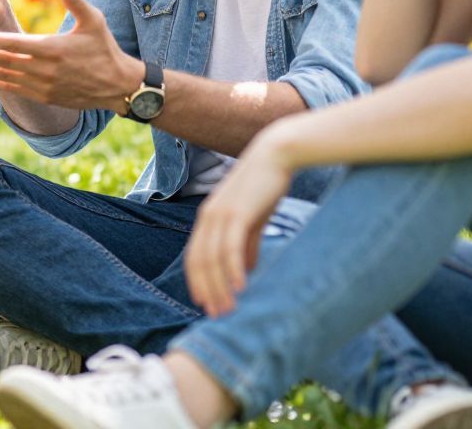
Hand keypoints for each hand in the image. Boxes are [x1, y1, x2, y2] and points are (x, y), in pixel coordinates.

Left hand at [0, 0, 132, 110]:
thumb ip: (76, 1)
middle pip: (2, 62)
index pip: (14, 44)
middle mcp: (43, 69)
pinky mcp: (44, 96)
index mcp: (52, 49)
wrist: (117, 85)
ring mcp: (42, 85)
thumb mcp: (94, 21)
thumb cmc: (105, 48)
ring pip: (3, 76)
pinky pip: (13, 89)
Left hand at [182, 135, 293, 316]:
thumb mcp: (254, 219)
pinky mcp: (237, 213)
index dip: (198, 282)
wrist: (276, 155)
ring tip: (230, 310)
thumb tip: (246, 269)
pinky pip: (230, 248)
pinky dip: (233, 270)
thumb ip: (248, 244)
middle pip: (199, 262)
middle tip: (218, 316)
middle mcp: (208, 217)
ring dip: (220, 287)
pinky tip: (241, 288)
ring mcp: (220, 214)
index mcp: (208, 218)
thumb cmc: (265, 187)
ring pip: (212, 259)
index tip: (206, 305)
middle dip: (207, 291)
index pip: (195, 257)